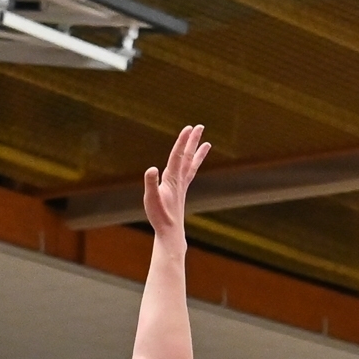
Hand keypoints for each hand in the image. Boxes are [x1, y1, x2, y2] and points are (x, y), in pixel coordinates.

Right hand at [142, 123, 209, 239]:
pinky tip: (193, 162)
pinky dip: (193, 165)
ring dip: (197, 152)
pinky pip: (189, 173)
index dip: (182, 141)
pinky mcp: (181, 191)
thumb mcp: (150, 199)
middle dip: (193, 141)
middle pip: (187, 156)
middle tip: (200, 126)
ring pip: (191, 164)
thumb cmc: (159, 216)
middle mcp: (180, 180)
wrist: (171, 232)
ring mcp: (182, 186)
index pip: (177, 156)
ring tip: (207, 143)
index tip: (189, 128)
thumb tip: (151, 169)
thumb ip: (150, 183)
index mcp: (172, 179)